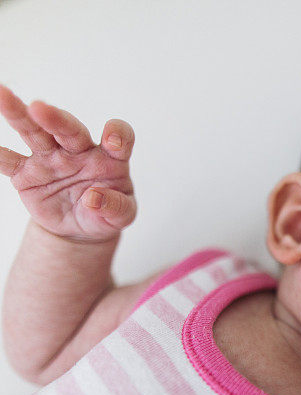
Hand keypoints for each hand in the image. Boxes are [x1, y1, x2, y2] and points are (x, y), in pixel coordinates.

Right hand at [0, 84, 136, 243]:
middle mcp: (79, 151)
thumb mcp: (121, 216)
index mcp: (110, 157)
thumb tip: (94, 198)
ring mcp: (51, 158)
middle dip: (55, 118)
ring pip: (34, 132)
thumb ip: (116, 207)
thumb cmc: (105, 212)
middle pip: (69, 129)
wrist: (79, 226)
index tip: (113, 140)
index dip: (118, 134)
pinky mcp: (26, 173)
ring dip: (19, 114)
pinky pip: (9, 161)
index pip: (119, 137)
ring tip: (3, 94)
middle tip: (39, 107)